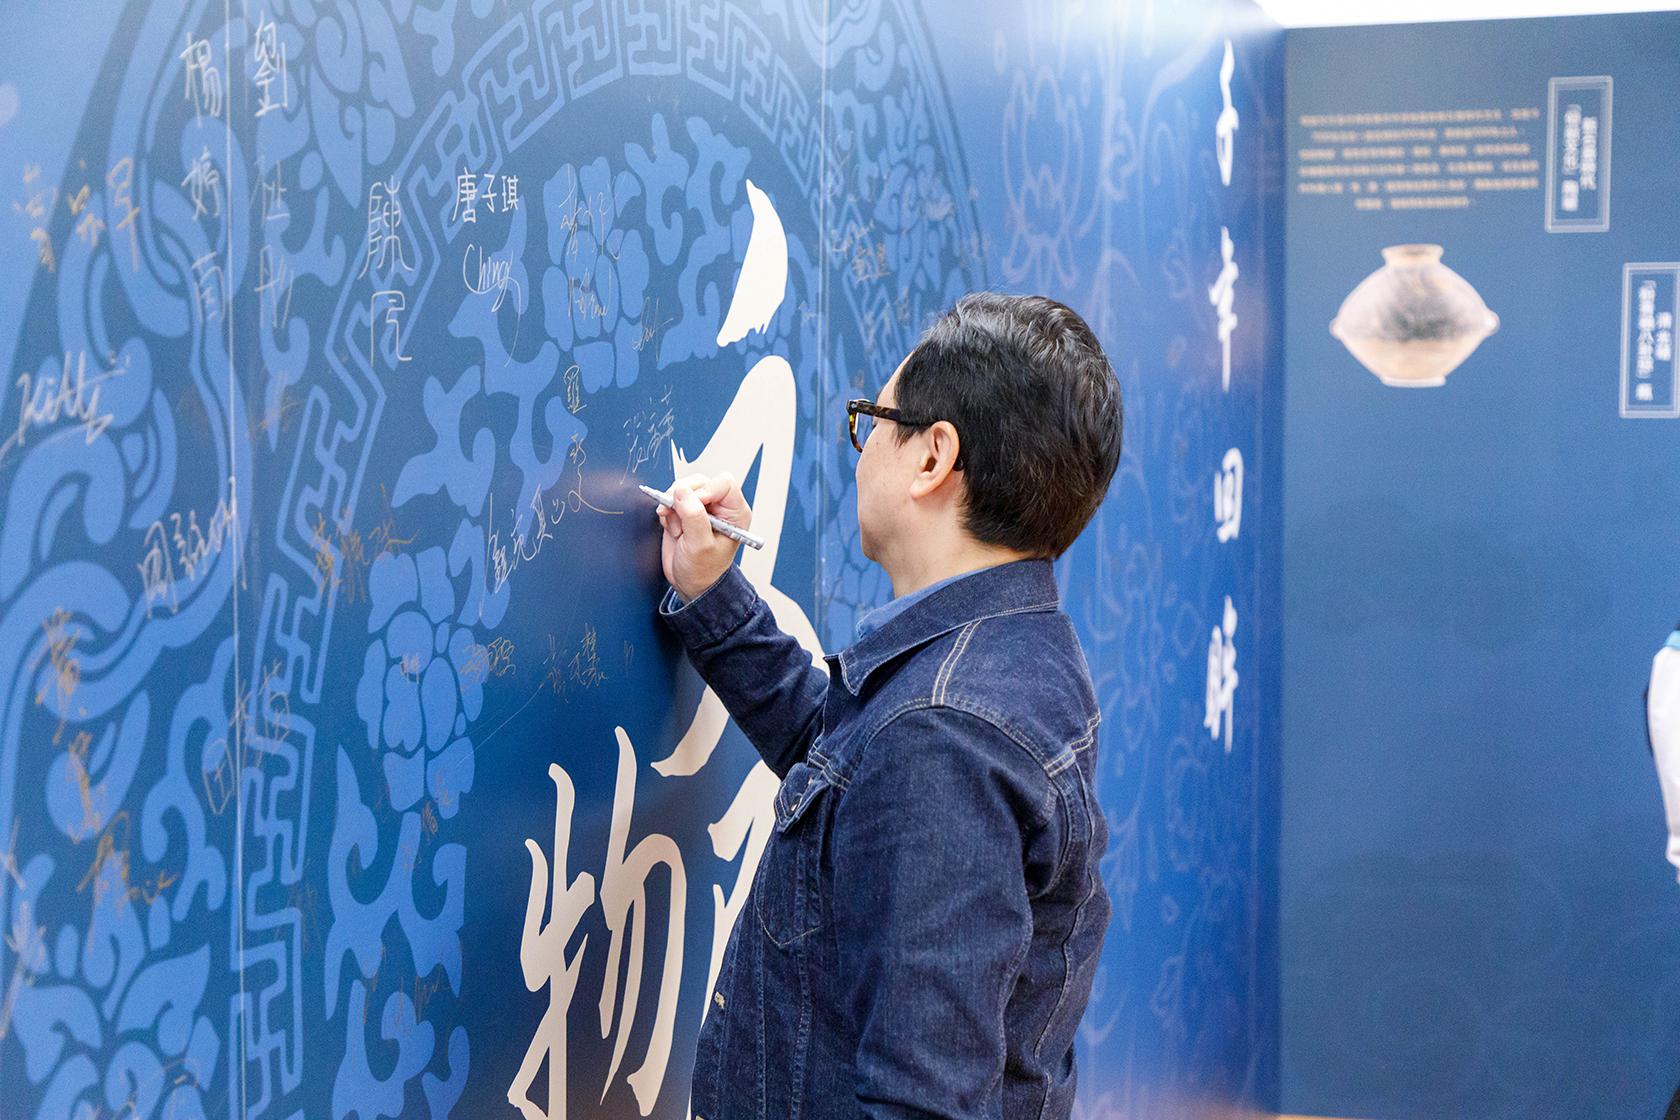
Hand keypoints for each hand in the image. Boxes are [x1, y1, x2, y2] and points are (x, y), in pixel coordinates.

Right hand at [656, 472, 751, 602]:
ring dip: (673, 505)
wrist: (691, 584)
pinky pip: (672, 498)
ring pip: (683, 487)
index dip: (704, 491)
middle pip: (700, 482)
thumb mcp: (700, 546)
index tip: (690, 505)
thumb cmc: (704, 571)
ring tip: (677, 528)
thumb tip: (682, 491)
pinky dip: (667, 511)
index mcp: (735, 513)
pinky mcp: (685, 511)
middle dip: (683, 496)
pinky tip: (673, 529)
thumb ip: (693, 517)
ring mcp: (702, 507)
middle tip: (675, 514)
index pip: (723, 484)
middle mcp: (720, 507)